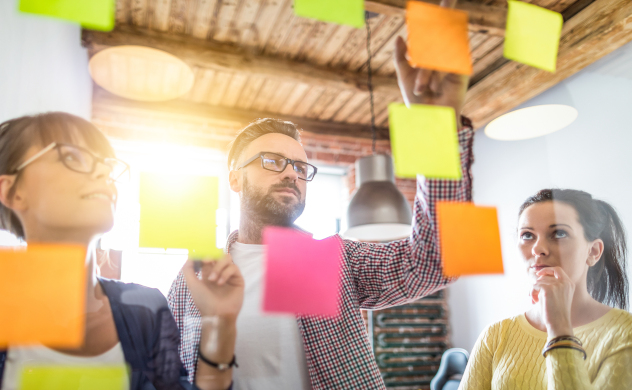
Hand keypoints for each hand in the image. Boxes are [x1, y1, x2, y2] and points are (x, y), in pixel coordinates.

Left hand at [182, 255, 244, 319]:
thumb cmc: (204, 301)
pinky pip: (234, 268)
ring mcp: (229, 275)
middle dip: (212, 257)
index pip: (209, 258)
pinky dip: (226, 273)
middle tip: (206, 262)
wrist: (216, 314)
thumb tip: (190, 257)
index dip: (205, 255)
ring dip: (218, 267)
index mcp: (208, 274)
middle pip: (219, 255)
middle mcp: (219, 272)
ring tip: (213, 280)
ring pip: (227, 259)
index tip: (200, 258)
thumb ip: (188, 270)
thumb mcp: (192, 285)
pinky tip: (220, 283)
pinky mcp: (238, 279)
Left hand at [392, 0, 468, 126]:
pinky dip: (435, 73)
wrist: (430, 120)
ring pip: (439, 49)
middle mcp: (444, 56)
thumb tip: (400, 36)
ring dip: (426, 73)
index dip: (440, 13)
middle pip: (442, 32)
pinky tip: (432, 85)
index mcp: (431, 56)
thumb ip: (401, 56)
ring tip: (421, 88)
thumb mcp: (404, 76)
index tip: (445, 0)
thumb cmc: (417, 102)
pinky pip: (448, 61)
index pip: (434, 30)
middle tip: (428, 52)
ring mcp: (454, 62)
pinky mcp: (462, 71)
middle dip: (441, 22)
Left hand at [531, 266, 574, 337]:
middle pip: (545, 276)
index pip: (558, 269)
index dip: (547, 270)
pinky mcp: (548, 289)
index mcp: (569, 284)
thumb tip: (538, 277)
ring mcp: (557, 285)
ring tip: (535, 300)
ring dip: (533, 290)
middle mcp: (565, 283)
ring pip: (538, 281)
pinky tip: (534, 302)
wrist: (559, 324)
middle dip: (537, 284)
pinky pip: (534, 286)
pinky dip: (532, 293)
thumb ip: (553, 285)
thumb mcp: (558, 295)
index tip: (538, 274)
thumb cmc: (557, 312)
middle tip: (534, 295)